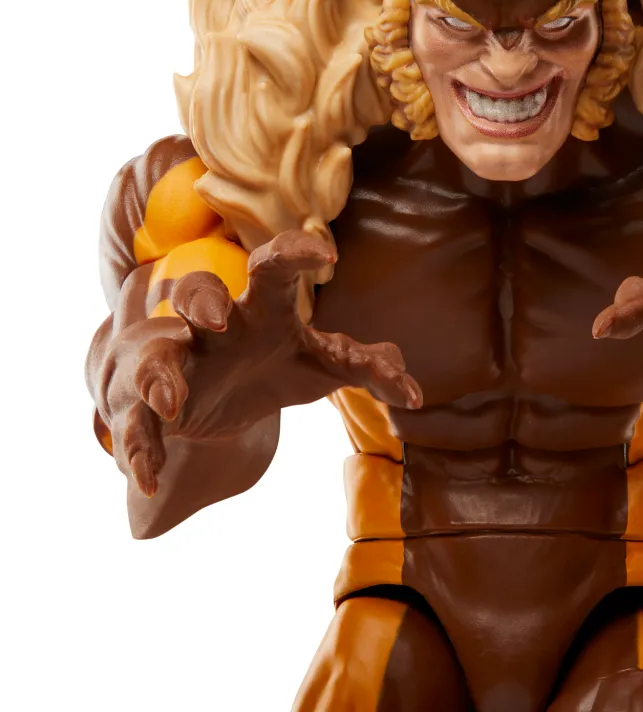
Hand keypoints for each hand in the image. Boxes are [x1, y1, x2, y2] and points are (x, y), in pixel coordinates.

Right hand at [97, 230, 420, 495]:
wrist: (213, 397)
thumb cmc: (272, 365)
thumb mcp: (321, 367)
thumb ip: (364, 368)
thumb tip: (414, 391)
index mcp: (260, 309)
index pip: (274, 267)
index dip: (295, 254)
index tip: (327, 255)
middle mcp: (214, 326)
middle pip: (197, 291)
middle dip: (203, 299)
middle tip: (220, 319)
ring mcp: (177, 361)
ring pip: (156, 352)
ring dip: (159, 374)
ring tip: (171, 402)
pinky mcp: (148, 405)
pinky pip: (136, 422)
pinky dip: (139, 450)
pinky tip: (148, 480)